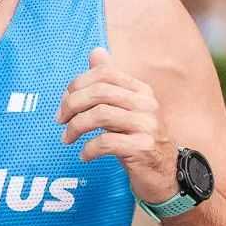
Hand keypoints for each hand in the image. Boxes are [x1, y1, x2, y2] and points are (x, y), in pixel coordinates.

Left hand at [56, 46, 178, 202]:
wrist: (165, 174)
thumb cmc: (139, 140)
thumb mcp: (125, 109)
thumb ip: (110, 83)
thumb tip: (96, 52)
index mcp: (140, 90)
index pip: (105, 73)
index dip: (78, 83)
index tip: (64, 100)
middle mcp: (146, 104)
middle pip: (99, 92)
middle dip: (72, 104)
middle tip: (59, 120)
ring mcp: (146, 126)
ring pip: (100, 115)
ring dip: (76, 127)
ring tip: (67, 138)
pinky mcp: (142, 148)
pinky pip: (106, 142)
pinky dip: (88, 149)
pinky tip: (83, 155)